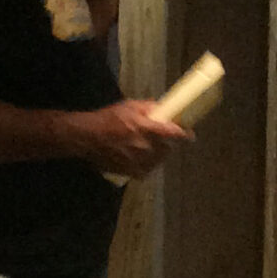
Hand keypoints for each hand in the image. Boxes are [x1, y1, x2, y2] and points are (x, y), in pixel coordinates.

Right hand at [76, 99, 191, 177]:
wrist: (87, 137)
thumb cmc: (108, 118)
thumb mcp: (129, 106)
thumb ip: (149, 108)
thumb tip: (164, 108)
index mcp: (145, 128)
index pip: (173, 133)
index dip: (185, 135)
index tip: (190, 135)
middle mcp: (144, 146)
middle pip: (168, 148)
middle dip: (169, 142)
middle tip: (164, 138)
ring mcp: (138, 161)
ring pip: (159, 160)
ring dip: (159, 154)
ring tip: (151, 147)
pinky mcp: (131, 172)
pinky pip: (148, 170)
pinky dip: (149, 164)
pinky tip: (143, 158)